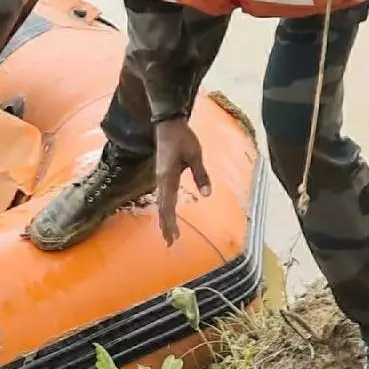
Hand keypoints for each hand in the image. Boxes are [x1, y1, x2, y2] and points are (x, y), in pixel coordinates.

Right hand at [153, 116, 208, 246]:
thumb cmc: (182, 138)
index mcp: (168, 177)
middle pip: (163, 207)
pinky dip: (165, 209)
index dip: (171, 221)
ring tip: (169, 234)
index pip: (168, 204)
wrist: (168, 124)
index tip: (174, 236)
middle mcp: (161, 180)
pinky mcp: (163, 175)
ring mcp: (161, 178)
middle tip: (171, 243)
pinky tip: (168, 214)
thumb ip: (201, 174)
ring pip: (162, 203)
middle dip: (166, 225)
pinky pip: (163, 196)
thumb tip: (207, 194)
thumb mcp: (195, 154)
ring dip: (165, 219)